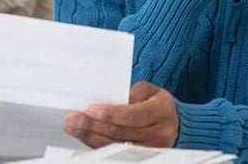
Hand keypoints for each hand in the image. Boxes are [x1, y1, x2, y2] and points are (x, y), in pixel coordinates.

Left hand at [63, 82, 178, 147]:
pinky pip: (116, 153)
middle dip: (94, 126)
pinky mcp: (141, 158)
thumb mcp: (148, 90)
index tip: (90, 110)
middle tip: (73, 119)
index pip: (134, 115)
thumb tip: (104, 104)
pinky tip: (86, 136)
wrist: (173, 123)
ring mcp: (150, 150)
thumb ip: (129, 95)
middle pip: (121, 133)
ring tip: (74, 127)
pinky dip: (98, 144)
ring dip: (91, 137)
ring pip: (116, 146)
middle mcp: (159, 134)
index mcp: (162, 111)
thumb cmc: (156, 103)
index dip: (111, 114)